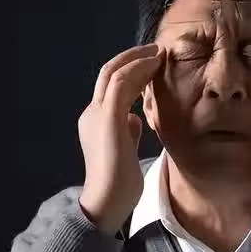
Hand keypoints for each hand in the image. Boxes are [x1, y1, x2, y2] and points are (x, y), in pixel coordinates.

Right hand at [78, 43, 163, 233]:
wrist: (107, 201)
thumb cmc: (119, 183)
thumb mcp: (125, 151)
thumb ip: (127, 132)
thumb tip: (134, 119)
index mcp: (95, 120)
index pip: (110, 87)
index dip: (131, 72)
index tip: (152, 64)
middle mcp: (92, 112)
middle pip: (108, 73)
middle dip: (132, 58)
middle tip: (156, 50)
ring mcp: (97, 114)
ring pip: (113, 72)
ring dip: (137, 59)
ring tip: (158, 53)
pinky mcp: (108, 118)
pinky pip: (121, 83)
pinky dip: (137, 69)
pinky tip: (154, 64)